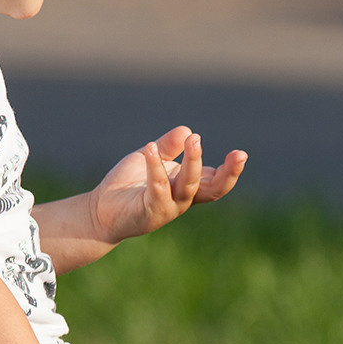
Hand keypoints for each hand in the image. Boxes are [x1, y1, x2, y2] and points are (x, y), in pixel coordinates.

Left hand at [87, 126, 246, 246]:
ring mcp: (168, 208)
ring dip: (194, 164)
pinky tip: (151, 147)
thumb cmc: (129, 185)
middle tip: (238, 155)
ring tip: (194, 140)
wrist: (101, 209)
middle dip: (227, 174)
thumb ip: (168, 147)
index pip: (215, 180)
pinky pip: (157, 188)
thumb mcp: (151, 158)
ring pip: (188, 187)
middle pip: (213, 190)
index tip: (241, 154)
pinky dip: (155, 167)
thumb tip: (187, 131)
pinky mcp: (150, 212)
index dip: (230, 169)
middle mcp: (183, 199)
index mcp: (187, 187)